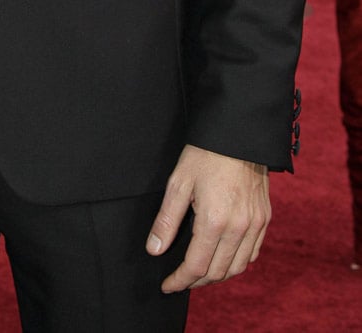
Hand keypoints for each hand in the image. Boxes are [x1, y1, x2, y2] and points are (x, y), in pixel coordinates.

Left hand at [146, 144, 269, 290]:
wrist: (238, 133)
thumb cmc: (205, 154)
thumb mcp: (178, 183)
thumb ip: (166, 221)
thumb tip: (154, 250)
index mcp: (215, 220)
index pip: (196, 266)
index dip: (180, 281)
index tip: (167, 285)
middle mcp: (239, 228)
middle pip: (217, 272)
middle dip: (196, 281)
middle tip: (180, 279)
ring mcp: (255, 224)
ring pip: (237, 267)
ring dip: (217, 275)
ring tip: (199, 272)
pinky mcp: (264, 218)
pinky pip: (252, 253)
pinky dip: (237, 263)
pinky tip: (223, 257)